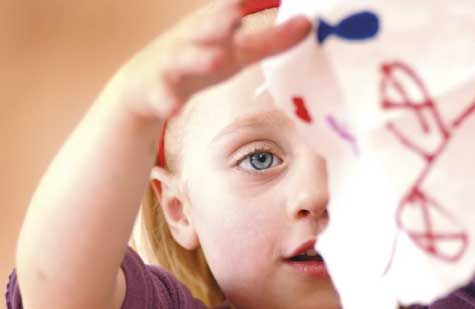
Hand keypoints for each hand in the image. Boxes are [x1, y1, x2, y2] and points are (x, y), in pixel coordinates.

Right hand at [120, 0, 311, 119]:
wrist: (144, 85)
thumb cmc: (201, 61)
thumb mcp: (237, 52)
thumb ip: (270, 41)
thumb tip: (307, 24)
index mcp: (213, 25)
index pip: (231, 8)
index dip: (241, 3)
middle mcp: (192, 39)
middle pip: (206, 27)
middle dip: (220, 18)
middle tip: (237, 11)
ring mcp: (172, 64)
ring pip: (183, 59)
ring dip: (199, 59)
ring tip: (216, 59)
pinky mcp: (157, 90)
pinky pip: (162, 96)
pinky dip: (167, 101)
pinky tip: (173, 109)